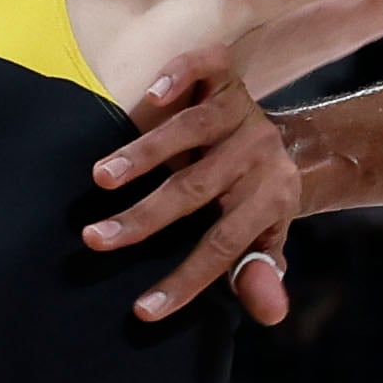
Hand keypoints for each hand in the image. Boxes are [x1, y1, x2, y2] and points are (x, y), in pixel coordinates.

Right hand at [87, 46, 303, 324]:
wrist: (288, 138)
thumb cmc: (255, 199)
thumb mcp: (263, 238)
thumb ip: (259, 271)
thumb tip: (270, 314)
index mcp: (272, 197)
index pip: (225, 244)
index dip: (187, 279)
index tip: (143, 310)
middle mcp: (259, 151)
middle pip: (198, 189)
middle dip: (145, 218)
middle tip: (94, 240)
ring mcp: (242, 109)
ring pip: (194, 129)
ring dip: (145, 154)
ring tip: (100, 179)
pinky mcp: (226, 74)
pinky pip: (206, 68)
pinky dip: (179, 77)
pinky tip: (149, 95)